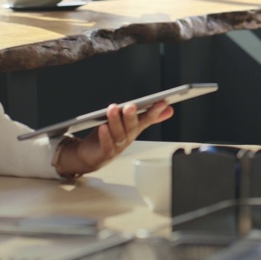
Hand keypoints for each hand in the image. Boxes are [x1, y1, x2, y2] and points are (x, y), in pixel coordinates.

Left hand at [55, 101, 174, 176]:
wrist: (92, 157)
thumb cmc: (110, 138)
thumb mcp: (129, 124)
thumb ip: (147, 116)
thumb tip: (167, 108)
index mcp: (133, 129)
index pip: (147, 119)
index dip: (156, 111)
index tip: (163, 102)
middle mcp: (127, 138)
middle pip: (132, 127)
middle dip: (132, 116)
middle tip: (131, 106)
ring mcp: (117, 147)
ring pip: (118, 134)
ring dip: (116, 121)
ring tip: (113, 109)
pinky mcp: (104, 154)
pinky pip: (106, 146)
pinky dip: (105, 137)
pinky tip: (102, 127)